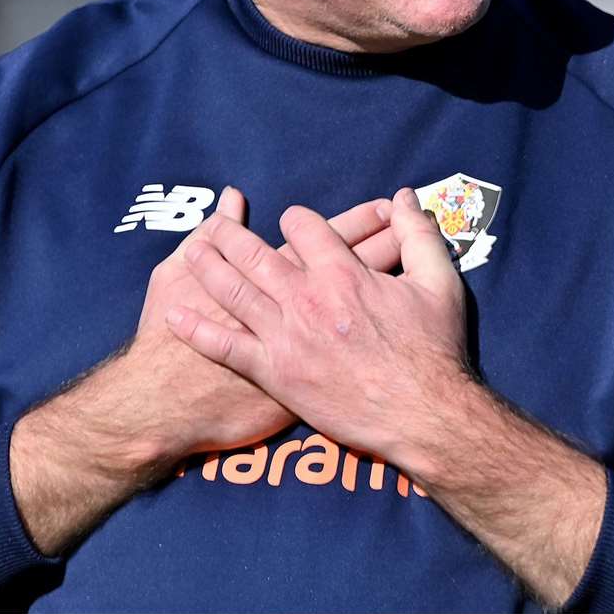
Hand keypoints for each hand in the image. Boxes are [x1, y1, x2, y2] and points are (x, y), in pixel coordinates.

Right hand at [11, 187, 399, 554]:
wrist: (165, 405)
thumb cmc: (165, 341)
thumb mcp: (172, 276)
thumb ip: (206, 235)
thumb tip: (230, 199)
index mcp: (273, 277)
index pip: (328, 237)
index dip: (360, 221)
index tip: (385, 207)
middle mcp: (298, 307)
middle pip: (357, 265)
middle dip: (386, 242)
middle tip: (420, 230)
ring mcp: (308, 346)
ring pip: (364, 304)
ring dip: (391, 282)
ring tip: (420, 264)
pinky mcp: (306, 383)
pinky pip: (354, 358)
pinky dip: (373, 339)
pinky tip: (396, 326)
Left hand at [165, 187, 468, 461]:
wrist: (422, 416)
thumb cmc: (433, 351)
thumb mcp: (439, 283)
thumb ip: (419, 235)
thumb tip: (405, 197)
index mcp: (342, 273)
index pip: (304, 227)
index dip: (296, 218)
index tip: (292, 220)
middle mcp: (306, 299)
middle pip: (256, 254)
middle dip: (232, 234)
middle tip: (214, 224)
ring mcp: (286, 337)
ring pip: (234, 292)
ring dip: (208, 267)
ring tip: (191, 250)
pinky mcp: (275, 374)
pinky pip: (226, 347)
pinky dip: (197, 330)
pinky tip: (174, 315)